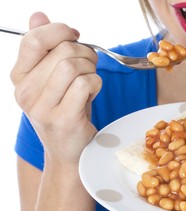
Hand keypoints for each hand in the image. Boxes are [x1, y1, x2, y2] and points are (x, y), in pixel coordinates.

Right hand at [11, 12, 101, 164]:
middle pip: (62, 51)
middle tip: (90, 64)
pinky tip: (92, 93)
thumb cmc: (65, 110)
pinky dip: (96, 83)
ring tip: (90, 80)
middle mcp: (24, 92)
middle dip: (85, 53)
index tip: (75, 36)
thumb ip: (44, 49)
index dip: (60, 31)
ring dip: (91, 69)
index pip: (34, 39)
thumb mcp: (52, 78)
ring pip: (73, 65)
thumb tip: (38, 16)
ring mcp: (42, 108)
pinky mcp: (63, 118)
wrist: (69, 150)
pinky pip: (85, 83)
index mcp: (18, 78)